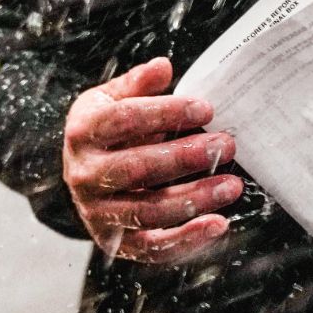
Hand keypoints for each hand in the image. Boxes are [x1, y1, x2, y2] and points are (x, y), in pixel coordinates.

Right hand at [61, 57, 240, 263]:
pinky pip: (152, 246)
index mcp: (83, 132)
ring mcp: (98, 212)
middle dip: (185, 158)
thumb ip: (137, 84)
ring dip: (194, 199)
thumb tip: (163, 66)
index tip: (206, 108)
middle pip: (137, 168)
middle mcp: (84, 175)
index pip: (124, 120)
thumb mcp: (111, 100)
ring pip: (148, 210)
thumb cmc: (105, 131)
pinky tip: (219, 223)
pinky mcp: (114, 242)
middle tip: (226, 145)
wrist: (80, 173)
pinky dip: (187, 239)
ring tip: (231, 185)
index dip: (166, 113)